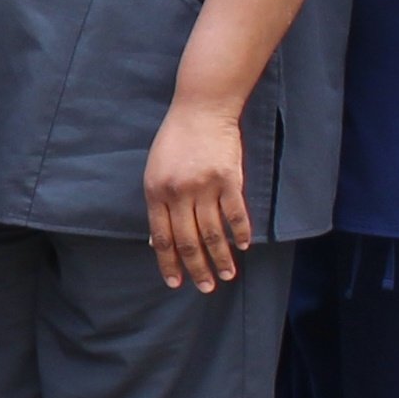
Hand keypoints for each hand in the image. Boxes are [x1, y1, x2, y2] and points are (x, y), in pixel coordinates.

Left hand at [144, 99, 251, 290]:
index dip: (168, 263)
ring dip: (221, 258)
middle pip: (188, 241)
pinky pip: (235, 214)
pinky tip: (243, 247)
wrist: (201, 109)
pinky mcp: (229, 179)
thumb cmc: (175, 140)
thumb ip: (158, 205)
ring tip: (227, 275)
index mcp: (156, 192)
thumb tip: (157, 242)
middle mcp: (178, 193)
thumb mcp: (155, 171)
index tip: (176, 283)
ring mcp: (204, 187)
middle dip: (197, 269)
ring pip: (213, 233)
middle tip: (206, 287)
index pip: (161, 238)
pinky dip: (240, 233)